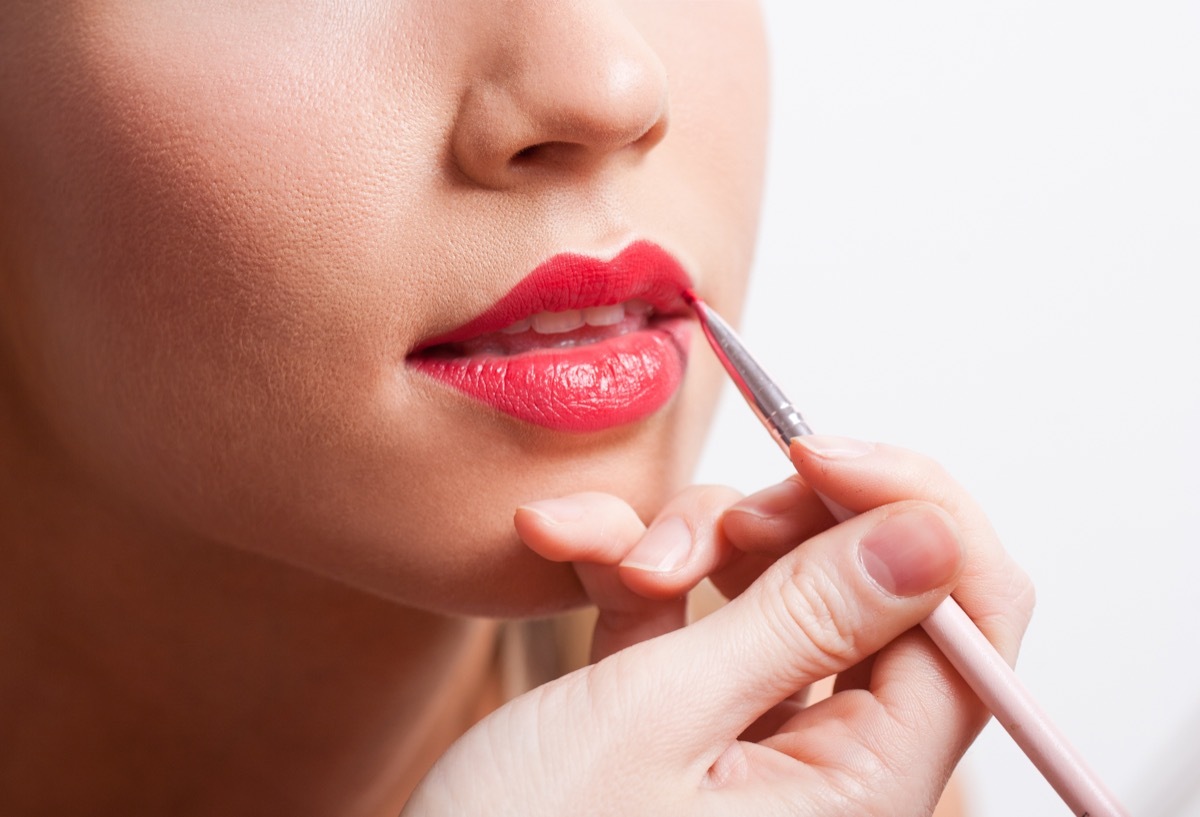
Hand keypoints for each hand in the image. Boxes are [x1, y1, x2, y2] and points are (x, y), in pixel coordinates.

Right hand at [403, 437, 1034, 815]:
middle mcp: (828, 762)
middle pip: (867, 583)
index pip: (967, 617)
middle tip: (708, 528)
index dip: (911, 511)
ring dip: (688, 539)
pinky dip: (628, 566)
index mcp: (866, 785)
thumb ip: (803, 620)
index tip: (821, 455)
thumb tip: (928, 537)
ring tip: (598, 551)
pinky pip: (690, 611)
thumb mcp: (659, 719)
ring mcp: (750, 733)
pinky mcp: (681, 713)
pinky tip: (559, 544)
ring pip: (772, 582)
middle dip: (780, 520)